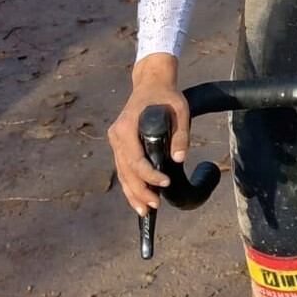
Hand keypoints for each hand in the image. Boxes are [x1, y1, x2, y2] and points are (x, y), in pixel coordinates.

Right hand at [106, 54, 188, 215]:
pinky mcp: (120, 146)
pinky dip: (130, 185)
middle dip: (140, 190)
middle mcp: (117, 136)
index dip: (149, 175)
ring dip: (133, 193)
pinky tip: (138, 201)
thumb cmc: (166, 96)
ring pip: (122, 173)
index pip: (135, 159)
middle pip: (126, 171)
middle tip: (155, 205)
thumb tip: (179, 158)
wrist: (151, 84)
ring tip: (146, 212)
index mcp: (126, 127)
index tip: (165, 183)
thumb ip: (180, 134)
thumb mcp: (179, 110)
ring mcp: (116, 142)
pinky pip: (123, 169)